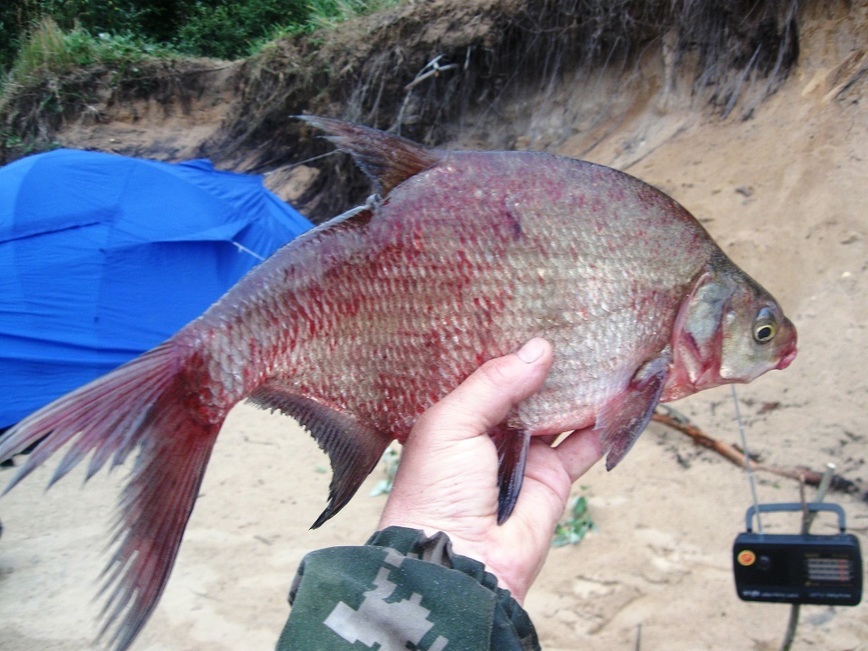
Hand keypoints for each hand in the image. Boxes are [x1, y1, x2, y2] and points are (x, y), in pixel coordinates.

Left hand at [378, 338, 601, 602]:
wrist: (456, 563)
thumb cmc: (437, 489)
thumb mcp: (451, 423)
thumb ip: (494, 383)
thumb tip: (539, 349)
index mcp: (456, 415)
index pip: (485, 372)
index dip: (507, 347)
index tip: (532, 311)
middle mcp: (490, 432)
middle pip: (527, 389)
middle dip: (548, 363)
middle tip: (577, 322)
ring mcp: (525, 455)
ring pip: (559, 412)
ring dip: (580, 388)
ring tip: (606, 348)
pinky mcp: (554, 480)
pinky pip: (585, 445)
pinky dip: (605, 424)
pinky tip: (623, 394)